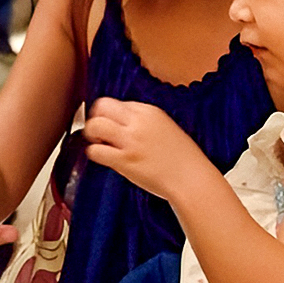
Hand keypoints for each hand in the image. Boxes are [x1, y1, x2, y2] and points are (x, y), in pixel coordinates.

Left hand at [83, 97, 207, 200]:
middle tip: (98, 131)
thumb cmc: (182, 158)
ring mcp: (131, 141)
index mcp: (149, 111)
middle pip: (101, 106)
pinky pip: (96, 151)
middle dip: (96, 117)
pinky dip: (94, 153)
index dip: (112, 116)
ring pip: (95, 125)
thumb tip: (122, 123)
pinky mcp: (125, 160)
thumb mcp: (165, 127)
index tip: (113, 126)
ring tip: (99, 143)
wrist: (191, 179)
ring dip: (91, 134)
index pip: (117, 103)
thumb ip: (144, 122)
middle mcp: (138, 122)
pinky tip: (102, 157)